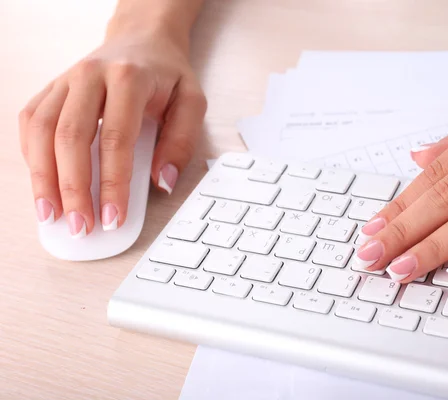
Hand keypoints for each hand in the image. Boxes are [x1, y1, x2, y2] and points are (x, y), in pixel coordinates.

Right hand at [19, 27, 205, 236]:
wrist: (143, 39)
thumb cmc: (167, 74)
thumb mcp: (192, 102)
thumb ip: (181, 142)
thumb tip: (161, 182)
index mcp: (128, 78)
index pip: (115, 139)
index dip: (112, 184)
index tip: (113, 218)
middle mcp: (90, 76)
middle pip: (70, 138)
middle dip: (73, 189)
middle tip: (80, 226)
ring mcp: (65, 80)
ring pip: (42, 131)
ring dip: (43, 179)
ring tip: (52, 216)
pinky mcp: (51, 89)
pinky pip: (32, 123)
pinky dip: (33, 157)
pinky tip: (44, 184)